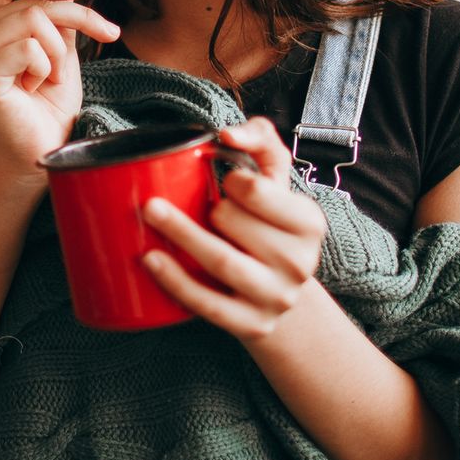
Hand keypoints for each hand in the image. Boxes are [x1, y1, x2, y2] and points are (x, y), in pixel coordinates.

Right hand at [0, 0, 121, 187]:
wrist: (44, 152)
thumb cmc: (50, 105)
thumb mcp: (62, 49)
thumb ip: (59, 15)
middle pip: (35, 1)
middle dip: (74, 23)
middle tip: (88, 49)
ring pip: (34, 20)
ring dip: (59, 55)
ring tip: (49, 80)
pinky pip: (30, 47)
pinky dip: (47, 68)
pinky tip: (32, 89)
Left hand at [141, 117, 327, 341]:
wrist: (278, 294)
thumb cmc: (268, 225)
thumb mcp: (275, 181)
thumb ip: (260, 139)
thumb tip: (227, 133)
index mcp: (309, 223)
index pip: (259, 190)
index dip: (233, 180)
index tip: (223, 179)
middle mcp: (299, 262)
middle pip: (235, 223)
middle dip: (208, 208)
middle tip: (193, 204)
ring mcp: (277, 297)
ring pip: (222, 262)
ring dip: (181, 234)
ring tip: (150, 213)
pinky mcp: (252, 325)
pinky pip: (208, 304)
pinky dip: (176, 281)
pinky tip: (151, 260)